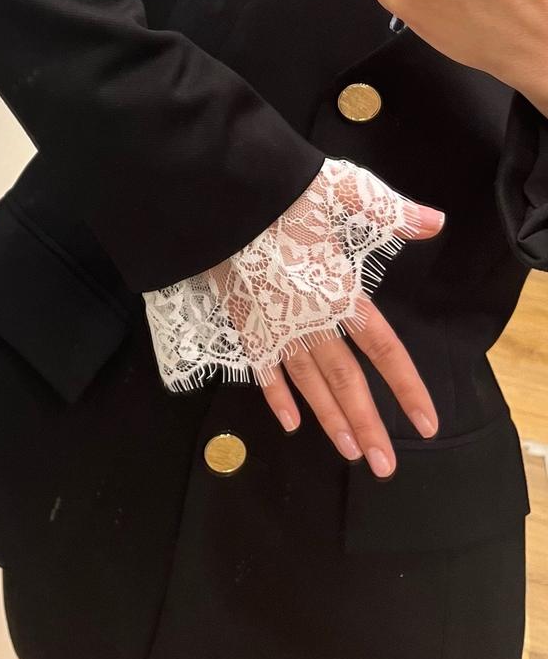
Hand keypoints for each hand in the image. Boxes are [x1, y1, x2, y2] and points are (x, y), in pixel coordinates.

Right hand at [208, 159, 444, 478]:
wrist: (222, 204)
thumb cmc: (280, 197)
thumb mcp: (340, 191)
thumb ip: (390, 212)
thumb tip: (436, 222)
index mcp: (339, 293)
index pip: (382, 348)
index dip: (405, 387)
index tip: (425, 423)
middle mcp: (312, 320)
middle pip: (345, 381)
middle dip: (367, 425)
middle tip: (385, 467)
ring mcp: (276, 328)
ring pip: (309, 384)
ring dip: (331, 421)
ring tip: (351, 455)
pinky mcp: (247, 326)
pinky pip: (264, 370)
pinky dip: (277, 397)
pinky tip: (290, 424)